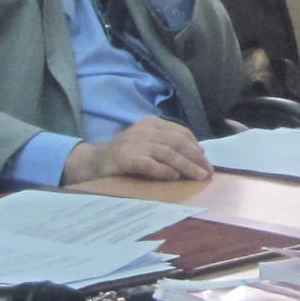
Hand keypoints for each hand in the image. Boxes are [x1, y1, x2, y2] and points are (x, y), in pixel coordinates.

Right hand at [63, 116, 210, 183]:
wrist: (92, 163)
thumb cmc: (125, 156)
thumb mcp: (147, 145)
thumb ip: (166, 147)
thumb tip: (197, 159)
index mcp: (151, 123)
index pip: (180, 132)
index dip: (196, 147)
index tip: (206, 162)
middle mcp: (143, 129)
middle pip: (177, 142)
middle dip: (195, 158)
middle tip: (207, 173)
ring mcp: (133, 142)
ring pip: (167, 153)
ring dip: (186, 166)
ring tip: (198, 177)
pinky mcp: (125, 157)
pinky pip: (149, 163)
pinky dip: (163, 170)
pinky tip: (174, 177)